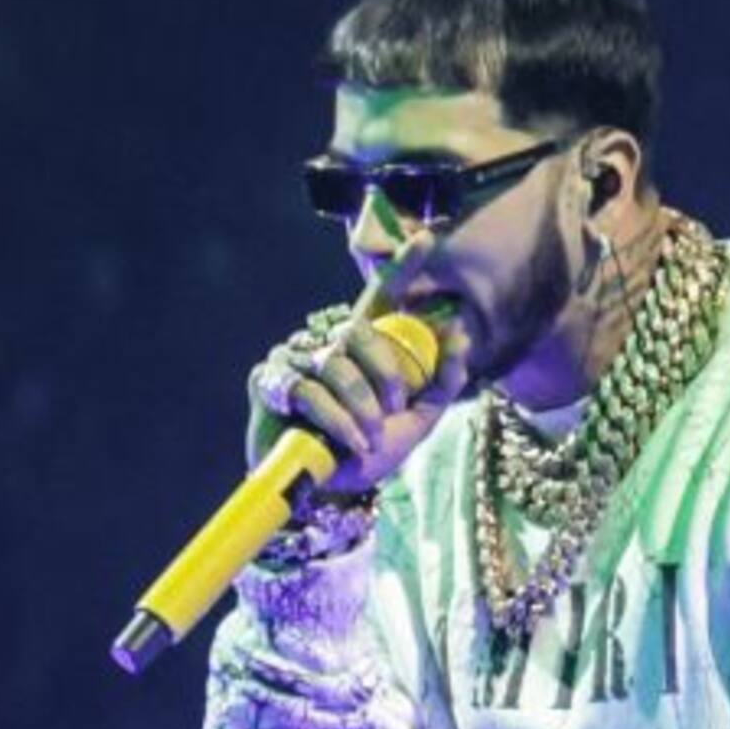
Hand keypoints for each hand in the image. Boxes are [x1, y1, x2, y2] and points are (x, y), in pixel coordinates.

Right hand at [246, 231, 471, 494]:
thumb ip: (442, 382)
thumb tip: (459, 336)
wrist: (327, 491)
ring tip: (369, 437)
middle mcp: (327, 343)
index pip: (381, 298)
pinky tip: (350, 442)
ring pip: (335, 362)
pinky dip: (336, 419)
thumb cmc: (368, 453)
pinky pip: (308, 389)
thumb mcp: (418, 421)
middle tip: (394, 408)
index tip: (429, 238)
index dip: (404, 267)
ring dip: (360, 406)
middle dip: (385, 372)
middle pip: (358, 330)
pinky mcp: (270, 381)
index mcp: (363, 347)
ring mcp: (296, 358)